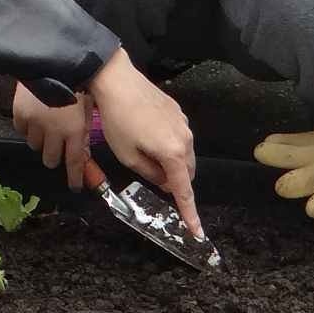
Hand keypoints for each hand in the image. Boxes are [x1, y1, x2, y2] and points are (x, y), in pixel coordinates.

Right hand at [12, 83, 93, 190]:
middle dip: (54, 156)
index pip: (74, 163)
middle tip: (57, 147)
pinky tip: (33, 117)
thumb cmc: (77, 80)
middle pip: (50, 160)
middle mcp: (53, 132)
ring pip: (35, 146)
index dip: (74, 178)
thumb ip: (82, 129)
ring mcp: (35, 124)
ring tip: (45, 127)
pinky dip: (27, 127)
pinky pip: (22, 130)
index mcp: (74, 130)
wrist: (53, 59)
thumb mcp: (87, 106)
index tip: (74, 187)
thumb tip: (82, 150)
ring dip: (41, 141)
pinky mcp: (20, 114)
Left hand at [81, 50, 202, 236]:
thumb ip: (150, 173)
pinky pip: (179, 137)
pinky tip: (147, 134)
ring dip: (171, 162)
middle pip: (186, 172)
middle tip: (150, 176)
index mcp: (173, 153)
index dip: (190, 213)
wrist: (117, 81)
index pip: (184, 190)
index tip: (196, 231)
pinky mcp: (177, 111)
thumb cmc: (117, 121)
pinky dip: (169, 145)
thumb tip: (164, 180)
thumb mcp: (128, 156)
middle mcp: (186, 138)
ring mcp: (184, 123)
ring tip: (144, 151)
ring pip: (184, 154)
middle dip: (174, 181)